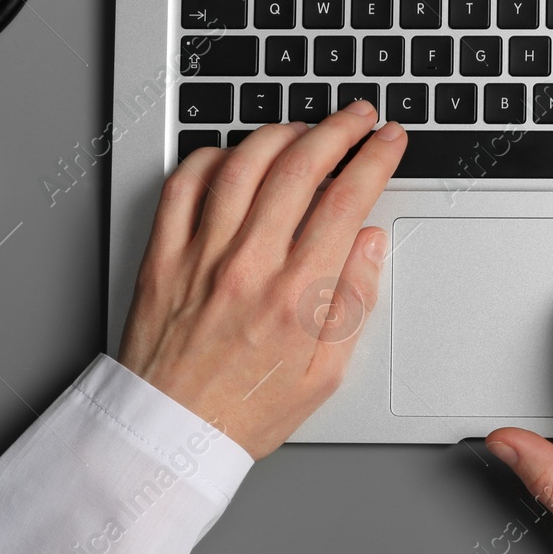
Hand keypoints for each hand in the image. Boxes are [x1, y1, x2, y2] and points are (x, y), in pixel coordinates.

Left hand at [118, 102, 406, 459]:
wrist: (168, 437)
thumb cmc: (246, 411)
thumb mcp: (324, 374)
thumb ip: (353, 302)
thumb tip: (369, 242)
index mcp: (296, 296)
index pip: (346, 201)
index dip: (375, 158)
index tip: (389, 140)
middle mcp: (249, 266)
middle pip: (299, 168)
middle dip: (338, 129)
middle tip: (357, 116)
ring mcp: (201, 256)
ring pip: (243, 164)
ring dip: (281, 133)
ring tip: (304, 128)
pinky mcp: (163, 257)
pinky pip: (184, 186)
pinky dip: (212, 157)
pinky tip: (234, 156)